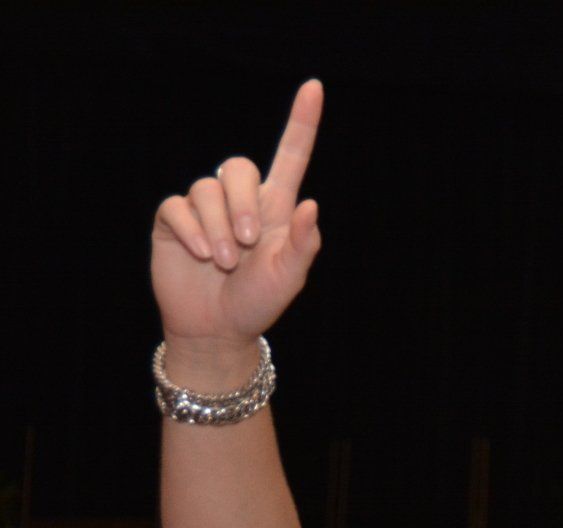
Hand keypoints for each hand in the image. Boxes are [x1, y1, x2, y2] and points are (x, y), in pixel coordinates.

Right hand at [151, 81, 323, 364]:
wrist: (217, 329)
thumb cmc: (258, 302)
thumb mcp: (289, 278)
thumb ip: (303, 243)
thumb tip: (311, 203)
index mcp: (276, 208)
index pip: (290, 155)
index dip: (302, 122)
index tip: (314, 87)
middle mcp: (240, 200)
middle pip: (237, 167)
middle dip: (243, 204)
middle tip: (248, 244)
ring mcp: (204, 208)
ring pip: (205, 189)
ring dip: (217, 227)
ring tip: (225, 263)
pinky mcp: (173, 220)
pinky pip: (177, 206)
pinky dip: (191, 231)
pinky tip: (199, 255)